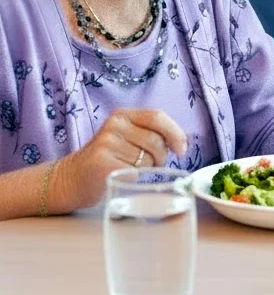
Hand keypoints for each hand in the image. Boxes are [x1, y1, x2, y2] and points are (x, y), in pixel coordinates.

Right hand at [54, 108, 187, 210]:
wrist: (71, 179)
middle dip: (162, 157)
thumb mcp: (125, 137)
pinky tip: (121, 176)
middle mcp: (114, 125)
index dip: (175, 133)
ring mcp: (106, 144)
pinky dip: (135, 178)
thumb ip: (148, 133)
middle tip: (154, 165)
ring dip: (148, 169)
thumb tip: (180, 142)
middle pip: (156, 141)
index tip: (181, 149)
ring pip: (147, 159)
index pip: (157, 117)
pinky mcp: (102, 164)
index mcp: (122, 115)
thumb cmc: (107, 159)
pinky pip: (135, 172)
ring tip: (133, 170)